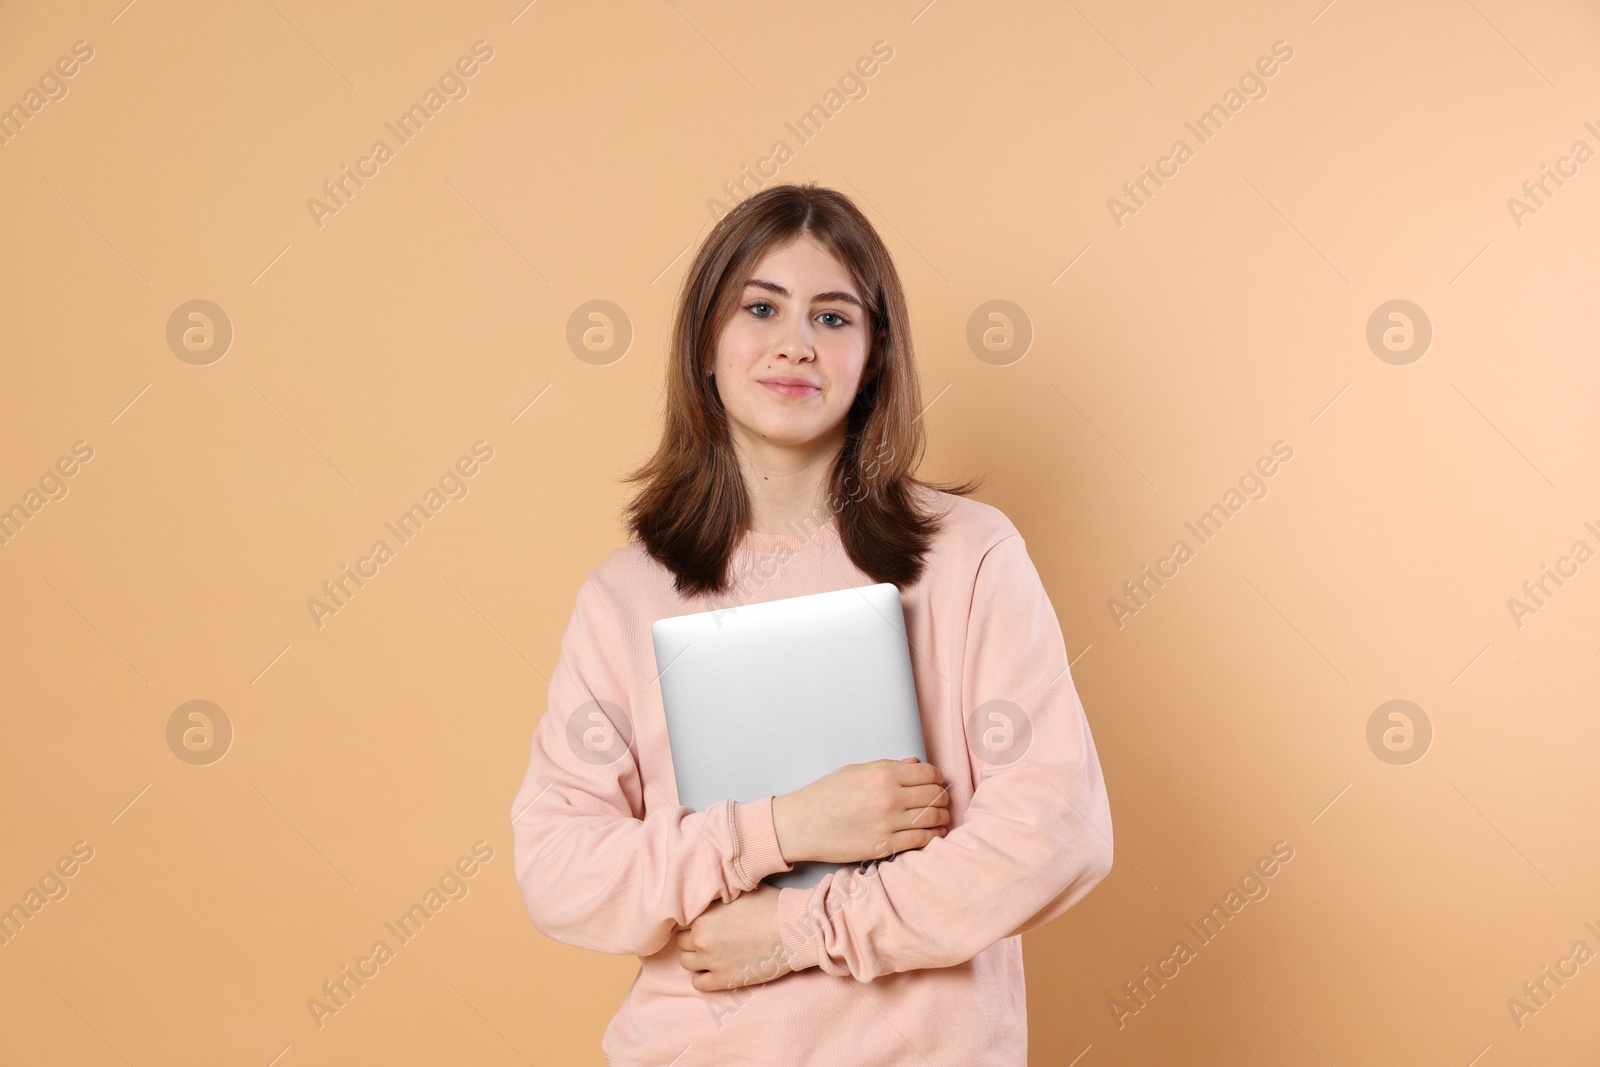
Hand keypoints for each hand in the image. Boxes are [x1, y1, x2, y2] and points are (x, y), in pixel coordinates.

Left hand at [676, 883, 791, 992]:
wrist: (793, 930)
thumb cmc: (771, 906)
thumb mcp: (740, 891)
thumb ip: (719, 896)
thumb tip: (712, 894)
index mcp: (704, 914)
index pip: (682, 920)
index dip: (694, 921)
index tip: (705, 923)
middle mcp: (702, 937)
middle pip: (681, 941)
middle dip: (693, 939)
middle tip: (710, 937)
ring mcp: (711, 960)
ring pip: (686, 962)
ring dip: (696, 958)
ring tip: (713, 954)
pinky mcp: (724, 979)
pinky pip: (698, 984)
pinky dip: (703, 978)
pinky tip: (716, 970)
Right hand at [771, 756, 948, 863]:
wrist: (801, 824)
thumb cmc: (825, 795)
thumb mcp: (856, 771)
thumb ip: (888, 766)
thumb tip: (915, 763)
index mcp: (883, 773)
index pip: (929, 773)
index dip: (938, 778)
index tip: (937, 783)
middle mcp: (890, 797)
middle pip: (935, 795)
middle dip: (942, 798)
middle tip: (941, 801)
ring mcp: (888, 823)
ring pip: (933, 818)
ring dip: (942, 817)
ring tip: (941, 818)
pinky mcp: (884, 845)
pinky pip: (922, 840)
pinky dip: (933, 836)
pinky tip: (934, 834)